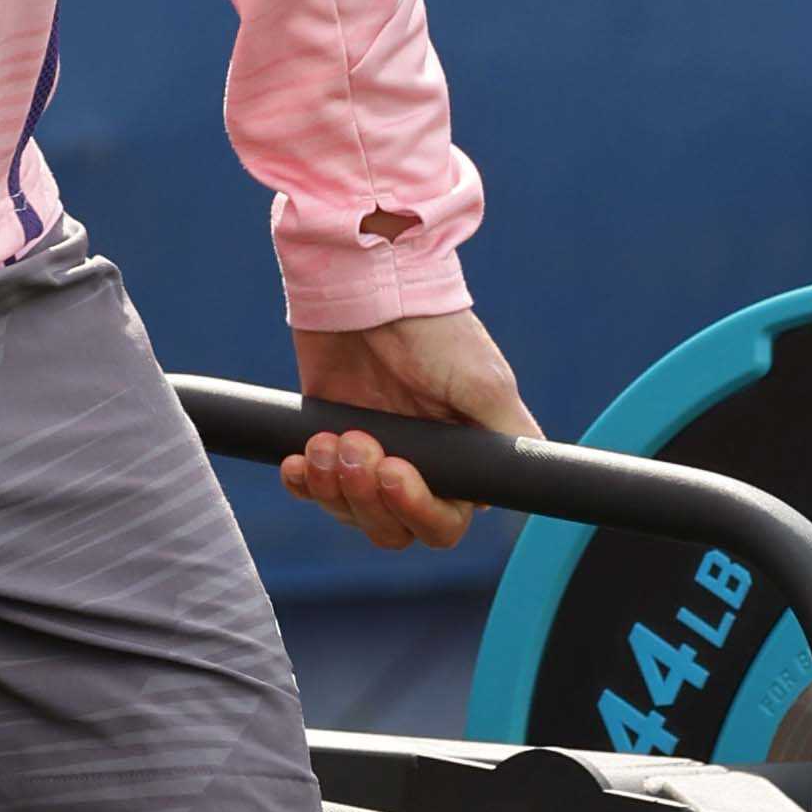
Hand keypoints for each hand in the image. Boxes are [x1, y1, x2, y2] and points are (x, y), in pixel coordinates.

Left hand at [283, 305, 539, 554]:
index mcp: (462, 458)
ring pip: (351, 512)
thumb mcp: (486, 382)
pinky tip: (300, 458)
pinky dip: (305, 481)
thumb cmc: (433, 329)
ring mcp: (371, 454)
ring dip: (333, 486)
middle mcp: (418, 463)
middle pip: (394, 527)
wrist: (365, 283)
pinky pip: (314, 488)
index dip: (417, 510)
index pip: (443, 522)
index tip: (396, 472)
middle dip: (369, 497)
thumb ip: (507, 440)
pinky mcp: (329, 438)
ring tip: (327, 441)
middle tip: (357, 446)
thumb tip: (512, 487)